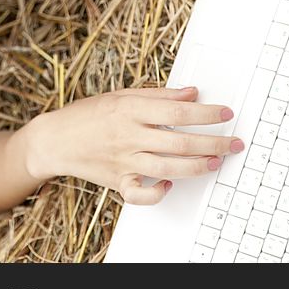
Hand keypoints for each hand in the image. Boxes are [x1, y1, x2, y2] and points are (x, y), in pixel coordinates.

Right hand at [24, 86, 244, 204]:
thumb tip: (191, 93)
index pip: (176, 112)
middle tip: (234, 143)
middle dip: (212, 143)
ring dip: (196, 167)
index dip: (205, 114)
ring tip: (215, 162)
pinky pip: (140, 195)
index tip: (226, 114)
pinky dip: (158, 193)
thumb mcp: (121, 95)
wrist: (53, 140)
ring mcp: (123, 161)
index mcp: (129, 110)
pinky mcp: (116, 181)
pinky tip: (170, 185)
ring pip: (167, 168)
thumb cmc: (87, 115)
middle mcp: (128, 136)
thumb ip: (158, 95)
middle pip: (178, 142)